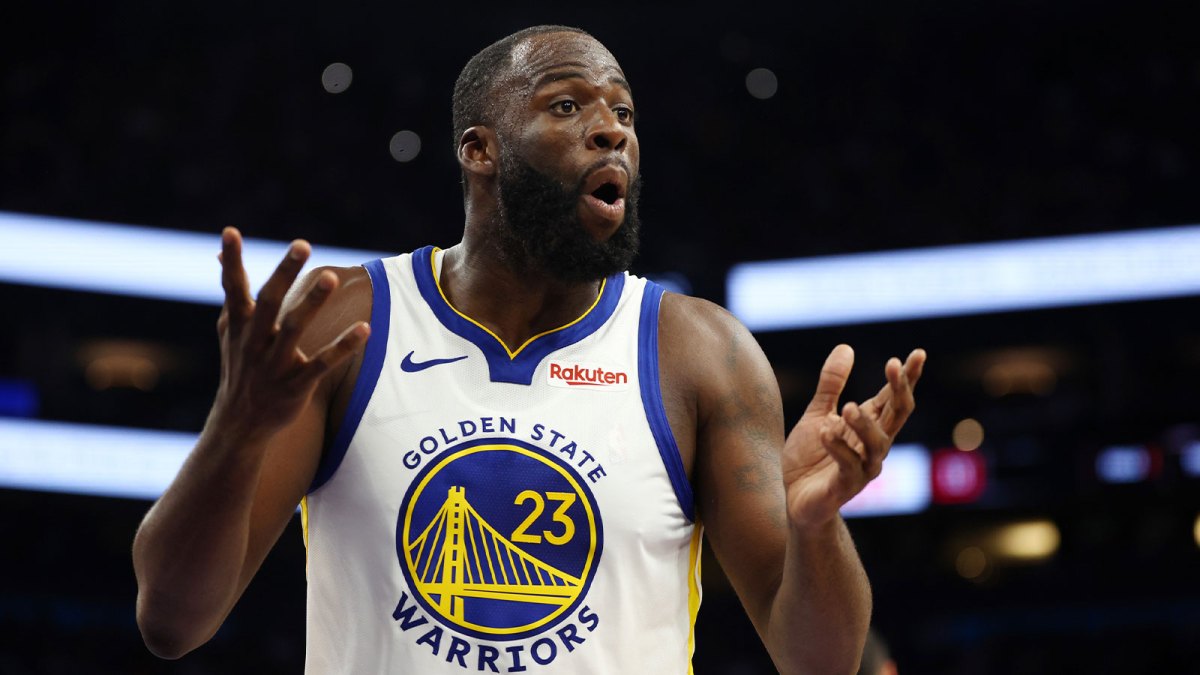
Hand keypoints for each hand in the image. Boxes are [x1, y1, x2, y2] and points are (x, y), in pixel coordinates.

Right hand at [213, 227, 368, 435]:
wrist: (239, 425)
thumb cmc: (239, 369)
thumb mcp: (229, 331)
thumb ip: (231, 292)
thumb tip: (218, 253)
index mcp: (239, 326)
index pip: (233, 288)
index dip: (231, 261)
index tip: (230, 232)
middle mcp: (254, 342)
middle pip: (268, 302)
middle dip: (284, 272)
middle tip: (301, 244)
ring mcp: (275, 364)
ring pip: (295, 329)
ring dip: (313, 303)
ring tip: (331, 277)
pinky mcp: (297, 385)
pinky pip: (323, 364)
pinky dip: (343, 347)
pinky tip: (365, 329)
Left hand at [781, 344, 925, 529]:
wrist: (795, 498)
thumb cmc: (811, 457)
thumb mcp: (818, 414)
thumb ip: (831, 385)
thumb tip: (846, 347)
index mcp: (870, 426)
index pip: (894, 399)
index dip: (907, 377)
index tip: (918, 353)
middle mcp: (874, 446)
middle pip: (897, 416)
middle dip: (899, 390)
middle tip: (894, 365)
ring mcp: (863, 468)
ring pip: (877, 444)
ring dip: (865, 424)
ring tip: (848, 407)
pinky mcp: (844, 487)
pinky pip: (848, 466)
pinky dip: (838, 448)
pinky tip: (827, 431)